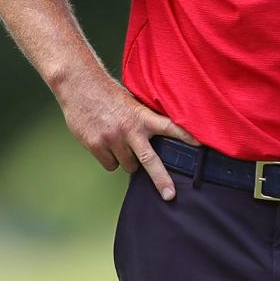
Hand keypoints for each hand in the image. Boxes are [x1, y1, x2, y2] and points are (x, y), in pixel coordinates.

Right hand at [59, 74, 196, 200]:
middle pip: (150, 160)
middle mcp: (129, 129)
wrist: (79, 85)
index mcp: (141, 116)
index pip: (169, 126)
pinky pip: (110, 165)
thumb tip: (153, 141)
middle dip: (161, 179)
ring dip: (127, 160)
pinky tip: (104, 142)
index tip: (200, 145)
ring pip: (127, 165)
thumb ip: (142, 121)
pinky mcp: (96, 145)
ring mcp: (112, 138)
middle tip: (170, 196)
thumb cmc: (106, 93)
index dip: (185, 136)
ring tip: (119, 142)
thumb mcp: (130, 103)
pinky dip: (109, 159)